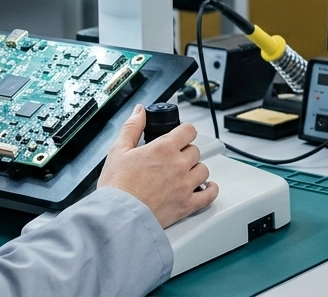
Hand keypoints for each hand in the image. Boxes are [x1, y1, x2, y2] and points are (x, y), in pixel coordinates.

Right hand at [99, 105, 218, 227]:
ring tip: (185, 173)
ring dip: (196, 170)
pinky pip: (209, 195)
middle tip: (174, 158)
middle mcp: (178, 165)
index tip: (181, 136)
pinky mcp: (186, 205)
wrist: (118, 216)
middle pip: (195, 151)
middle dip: (185, 152)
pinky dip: (210, 190)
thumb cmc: (116, 186)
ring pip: (204, 170)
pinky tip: (206, 188)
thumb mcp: (118, 150)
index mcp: (164, 149)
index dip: (184, 131)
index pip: (188, 130)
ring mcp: (185, 186)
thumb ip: (132, 127)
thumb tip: (140, 111)